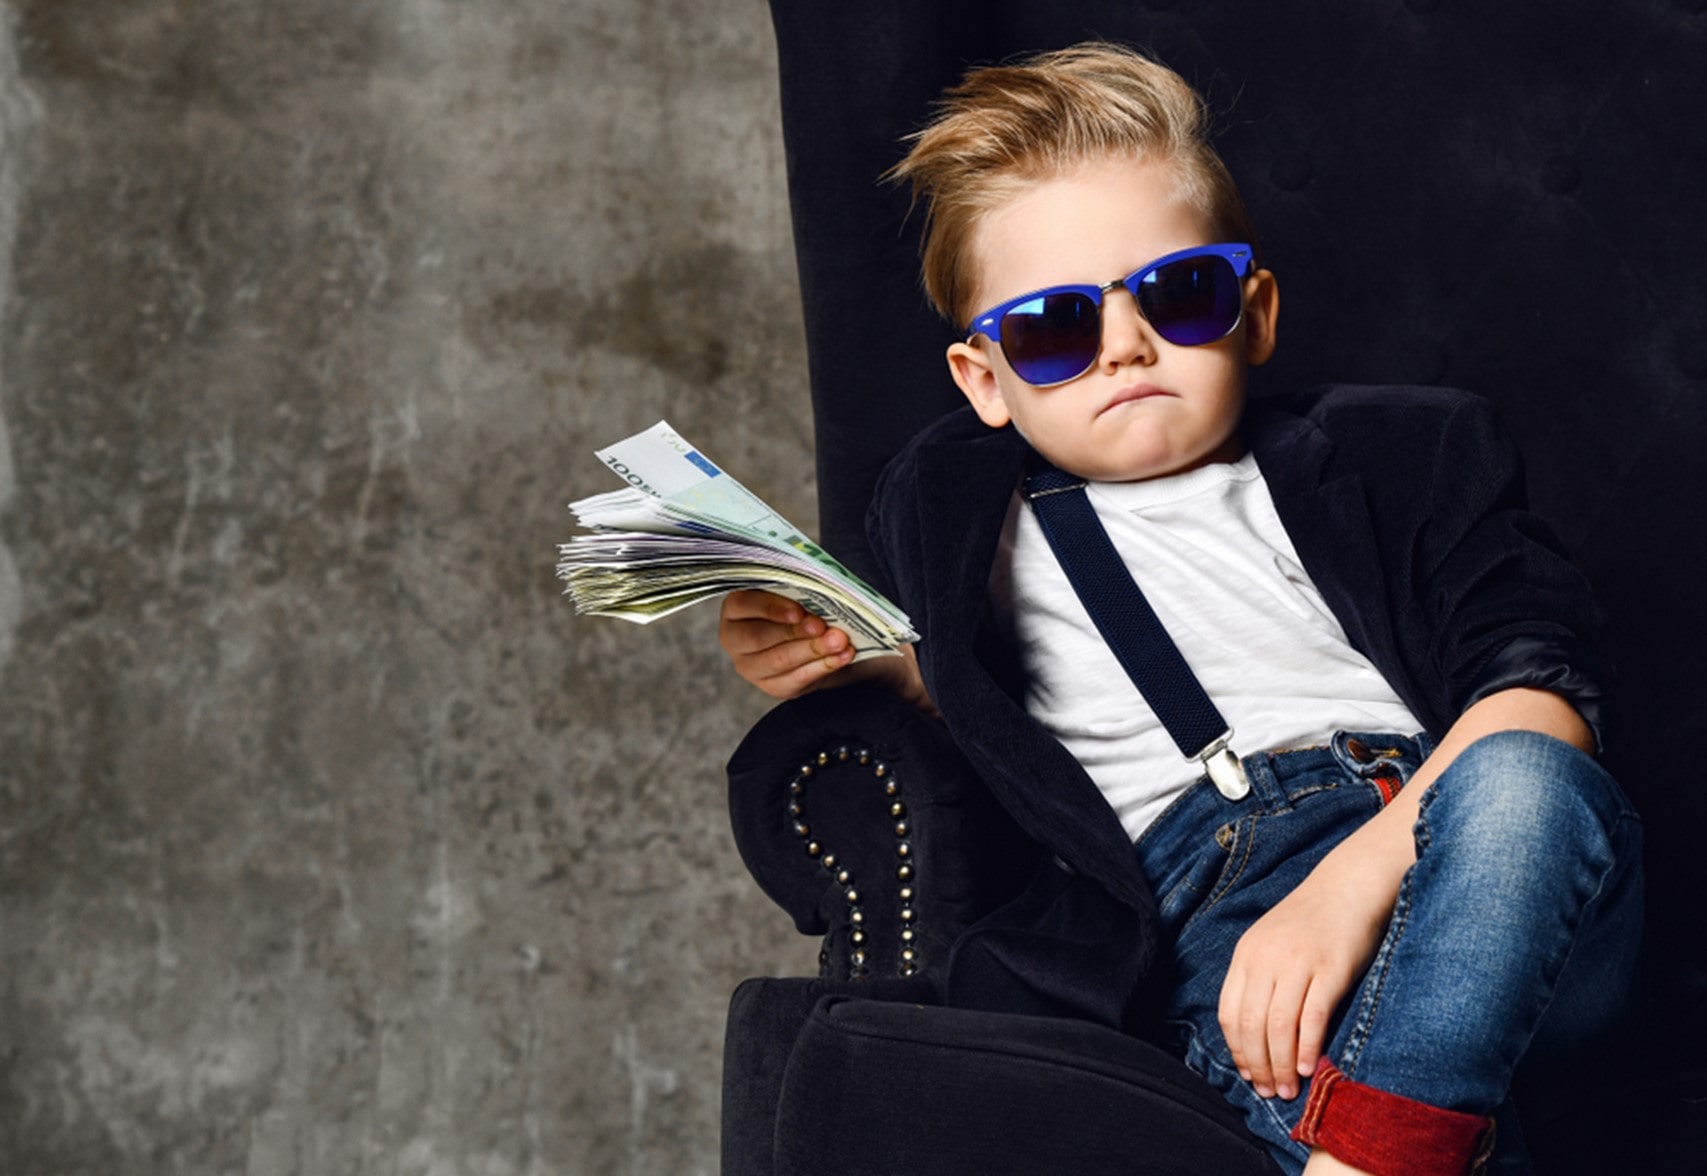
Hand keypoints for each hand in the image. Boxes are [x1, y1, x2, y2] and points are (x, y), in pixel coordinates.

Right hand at [718, 589, 856, 698]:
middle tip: (822, 627)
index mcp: (735, 609)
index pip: (743, 605)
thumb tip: (819, 591)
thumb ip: (798, 590)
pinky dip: (823, 667)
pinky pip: (796, 679)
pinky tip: (841, 657)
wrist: (807, 637)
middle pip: (759, 637)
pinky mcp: (772, 686)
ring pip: (779, 661)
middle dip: (794, 632)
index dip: (770, 608)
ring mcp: (751, 667)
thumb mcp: (792, 592)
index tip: (798, 611)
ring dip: (813, 650)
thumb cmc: (796, 605)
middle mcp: (735, 639)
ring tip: (839, 642)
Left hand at [1217, 846, 1397, 1100]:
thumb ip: (1261, 979)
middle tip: (1268, 1091)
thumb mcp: (1272, 943)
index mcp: (1246, 955)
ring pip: (1278, 1025)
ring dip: (1280, 1064)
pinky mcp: (1330, 969)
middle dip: (1257, 1065)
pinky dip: (1307, 1046)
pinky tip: (1308, 1067)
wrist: (1349, 886)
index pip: (1229, 1012)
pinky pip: (1312, 1016)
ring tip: (1287, 1088)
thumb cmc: (1312, 921)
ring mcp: (1298, 963)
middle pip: (1251, 1024)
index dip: (1236, 1049)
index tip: (1247, 1074)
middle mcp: (1266, 959)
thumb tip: (1256, 1034)